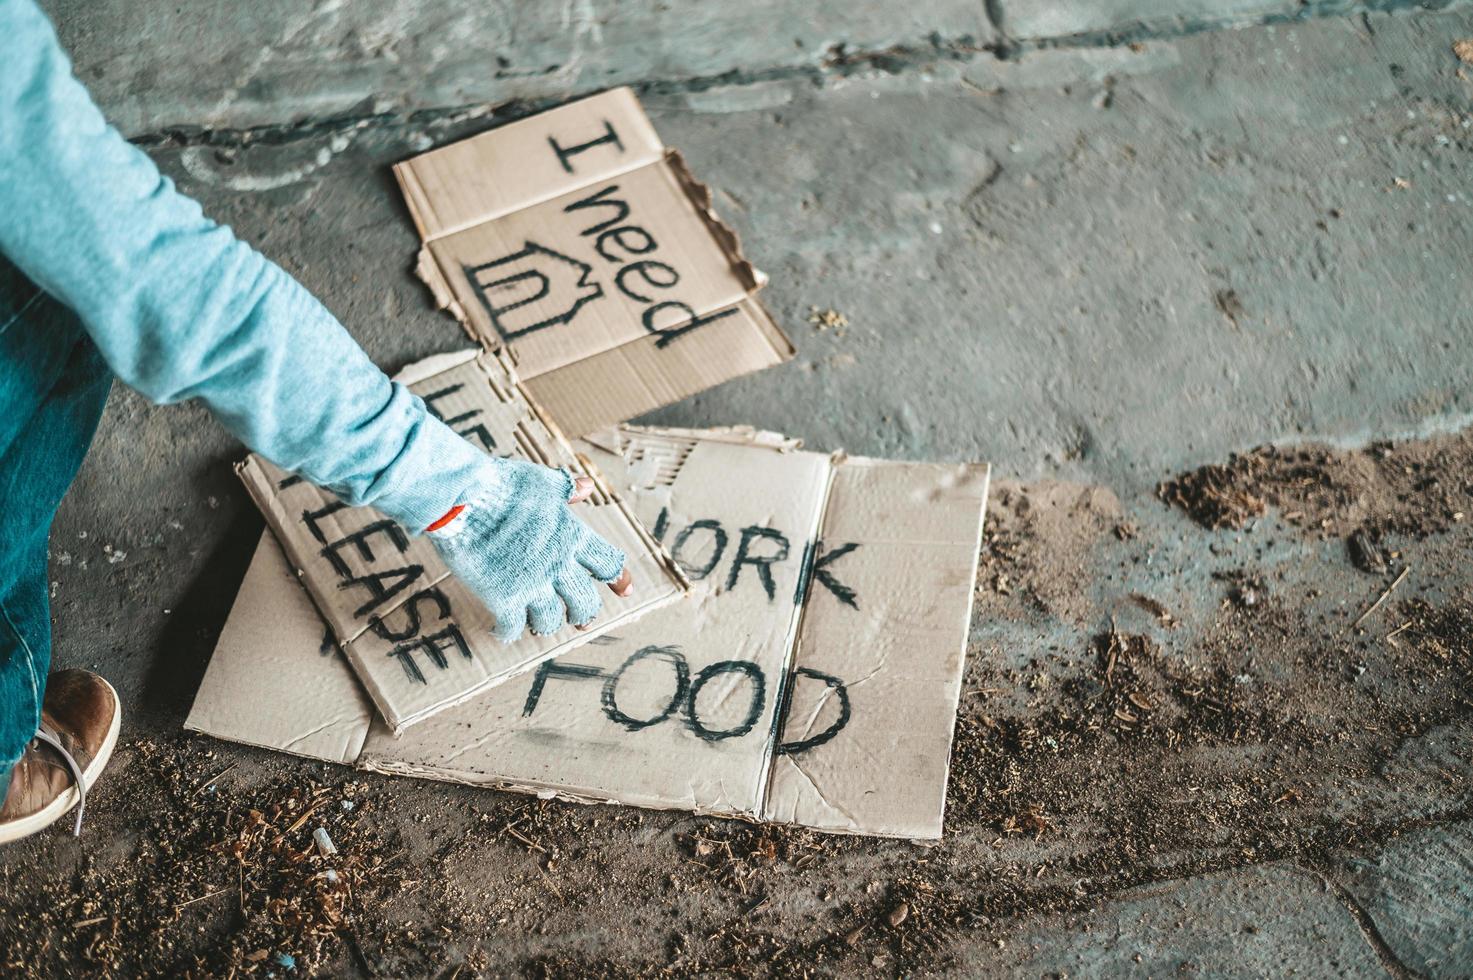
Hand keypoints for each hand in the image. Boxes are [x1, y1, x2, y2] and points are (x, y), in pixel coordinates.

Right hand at [427, 460, 632, 641]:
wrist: (463, 499)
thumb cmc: (501, 485)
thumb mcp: (542, 481)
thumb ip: (566, 489)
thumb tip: (586, 486)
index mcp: (573, 536)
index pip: (608, 563)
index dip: (618, 579)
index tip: (624, 591)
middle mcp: (558, 564)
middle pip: (585, 602)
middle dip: (583, 613)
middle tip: (578, 618)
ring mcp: (531, 584)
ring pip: (550, 620)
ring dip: (545, 623)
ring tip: (537, 623)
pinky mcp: (503, 598)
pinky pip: (512, 628)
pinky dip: (507, 630)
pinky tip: (501, 627)